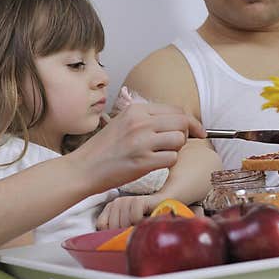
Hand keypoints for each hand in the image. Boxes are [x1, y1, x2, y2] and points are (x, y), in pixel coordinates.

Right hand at [71, 102, 203, 192]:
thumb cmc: (103, 149)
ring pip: (179, 140)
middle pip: (182, 122)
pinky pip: (172, 158)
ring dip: (175, 149)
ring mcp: (142, 142)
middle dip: (187, 134)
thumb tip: (177, 122)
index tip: (195, 131)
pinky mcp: (143, 161)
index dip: (190, 121)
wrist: (83, 168)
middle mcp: (140, 122)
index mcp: (135, 110)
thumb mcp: (122, 123)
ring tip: (160, 154)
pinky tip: (154, 164)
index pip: (175, 109)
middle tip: (178, 144)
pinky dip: (168, 162)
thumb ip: (147, 119)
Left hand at [96, 194, 161, 229]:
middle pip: (113, 227)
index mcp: (110, 208)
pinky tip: (145, 220)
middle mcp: (115, 202)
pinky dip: (141, 223)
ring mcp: (125, 200)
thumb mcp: (126, 226)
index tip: (122, 235)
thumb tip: (108, 246)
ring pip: (124, 223)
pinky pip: (134, 218)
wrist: (162, 205)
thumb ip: (116, 232)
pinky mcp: (137, 200)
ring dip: (134, 229)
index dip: (111, 234)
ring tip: (140, 225)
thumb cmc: (144, 218)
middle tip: (134, 231)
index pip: (101, 225)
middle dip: (124, 234)